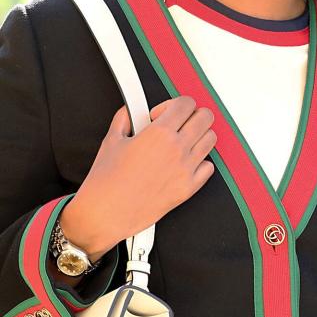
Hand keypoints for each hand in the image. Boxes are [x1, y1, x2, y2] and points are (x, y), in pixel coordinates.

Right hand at [60, 97, 216, 259]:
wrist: (105, 213)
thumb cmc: (106, 182)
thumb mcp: (111, 140)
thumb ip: (125, 118)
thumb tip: (131, 111)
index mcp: (159, 133)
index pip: (186, 103)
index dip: (175, 104)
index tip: (164, 113)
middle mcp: (177, 149)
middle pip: (205, 117)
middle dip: (192, 115)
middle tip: (178, 123)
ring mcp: (186, 169)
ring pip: (211, 139)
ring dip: (198, 135)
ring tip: (181, 141)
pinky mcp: (189, 188)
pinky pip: (208, 166)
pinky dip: (199, 161)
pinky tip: (184, 162)